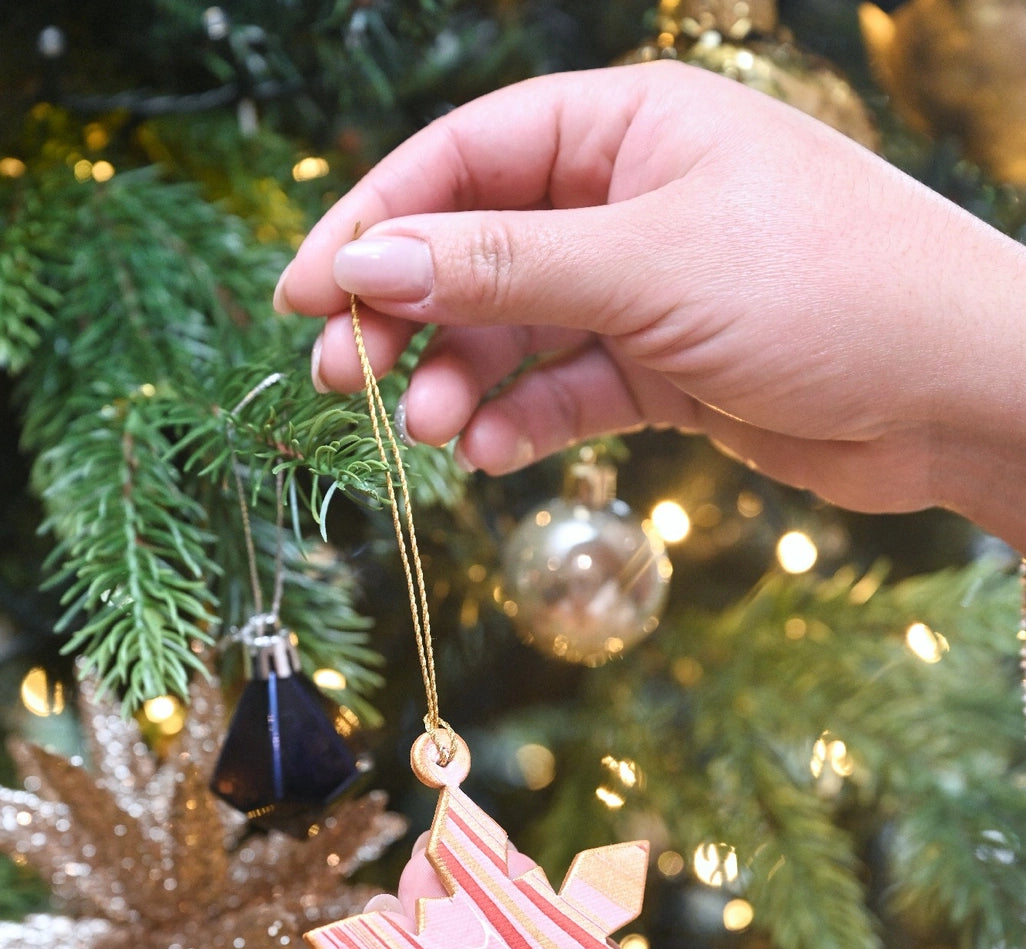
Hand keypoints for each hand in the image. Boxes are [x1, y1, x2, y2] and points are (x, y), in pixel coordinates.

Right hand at [275, 62, 1025, 545]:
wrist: (953, 393)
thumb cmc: (825, 288)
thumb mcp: (647, 264)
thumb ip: (503, 267)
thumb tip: (364, 260)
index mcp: (628, 126)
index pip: (467, 158)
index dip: (376, 219)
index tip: (302, 292)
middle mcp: (630, 199)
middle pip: (480, 248)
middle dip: (407, 312)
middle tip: (342, 378)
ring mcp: (648, 289)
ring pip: (519, 330)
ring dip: (462, 379)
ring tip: (424, 431)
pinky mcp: (669, 369)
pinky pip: (569, 390)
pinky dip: (526, 421)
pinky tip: (490, 454)